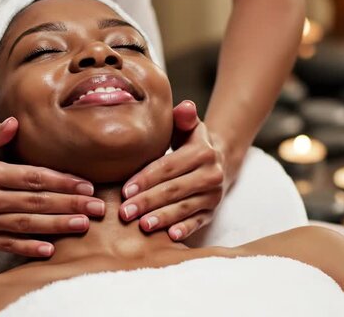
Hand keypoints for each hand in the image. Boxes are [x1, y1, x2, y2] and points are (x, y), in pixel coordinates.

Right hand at [0, 117, 103, 256]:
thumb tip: (15, 123)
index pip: (33, 178)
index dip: (62, 182)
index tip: (87, 185)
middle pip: (36, 203)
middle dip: (70, 205)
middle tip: (97, 208)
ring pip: (26, 225)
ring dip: (57, 226)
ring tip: (83, 224)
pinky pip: (7, 244)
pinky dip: (29, 248)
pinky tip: (51, 249)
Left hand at [119, 101, 224, 240]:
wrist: (218, 161)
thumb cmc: (190, 142)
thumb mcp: (187, 126)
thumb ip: (183, 117)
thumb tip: (184, 107)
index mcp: (202, 152)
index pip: (169, 167)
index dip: (146, 179)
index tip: (125, 190)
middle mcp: (211, 174)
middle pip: (174, 189)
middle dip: (148, 202)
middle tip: (125, 212)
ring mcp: (213, 195)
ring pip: (184, 208)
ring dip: (162, 218)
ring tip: (142, 225)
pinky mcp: (212, 212)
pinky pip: (197, 222)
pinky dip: (185, 229)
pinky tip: (169, 236)